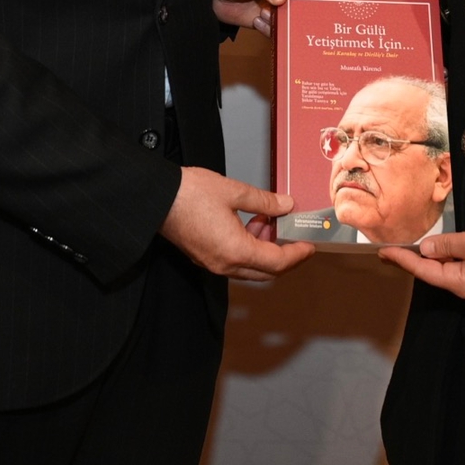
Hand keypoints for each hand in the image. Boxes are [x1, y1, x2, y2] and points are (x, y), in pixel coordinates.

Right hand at [160, 167, 314, 280]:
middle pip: (266, 272)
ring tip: (267, 221)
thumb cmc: (189, 194)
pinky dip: (249, 249)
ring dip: (265, 250)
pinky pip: (235, 262)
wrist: (155, 198)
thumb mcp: (233, 192)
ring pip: (250, 268)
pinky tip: (248, 224)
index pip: (278, 263)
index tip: (309, 246)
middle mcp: (225, 264)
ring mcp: (213, 263)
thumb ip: (265, 202)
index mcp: (236, 251)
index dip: (297, 255)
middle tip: (294, 235)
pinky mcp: (204, 257)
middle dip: (284, 255)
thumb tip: (286, 205)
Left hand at [213, 0, 338, 32]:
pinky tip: (257, 22)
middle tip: (287, 17)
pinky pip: (283, 35)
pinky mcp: (272, 24)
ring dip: (285, 26)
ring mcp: (283, 10)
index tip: (305, 3)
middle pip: (317, 9)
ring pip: (301, 25)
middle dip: (304, 16)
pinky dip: (272, 33)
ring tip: (264, 15)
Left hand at [380, 221, 464, 301]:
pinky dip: (448, 257)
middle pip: (434, 274)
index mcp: (460, 283)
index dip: (402, 260)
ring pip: (448, 270)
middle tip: (392, 251)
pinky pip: (461, 267)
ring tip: (412, 249)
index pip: (423, 271)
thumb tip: (427, 249)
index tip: (383, 253)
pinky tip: (442, 249)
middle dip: (414, 261)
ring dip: (432, 259)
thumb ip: (447, 245)